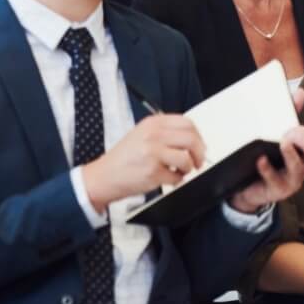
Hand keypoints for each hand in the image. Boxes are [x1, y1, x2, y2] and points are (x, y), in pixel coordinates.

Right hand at [83, 114, 205, 212]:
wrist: (104, 176)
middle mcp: (153, 135)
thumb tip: (191, 139)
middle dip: (199, 153)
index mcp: (152, 123)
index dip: (198, 136)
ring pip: (187, 159)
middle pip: (191, 139)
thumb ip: (164, 132)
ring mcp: (153, 153)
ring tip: (179, 171)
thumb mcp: (141, 134)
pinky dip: (176, 180)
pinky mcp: (153, 172)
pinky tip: (166, 178)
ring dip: (187, 168)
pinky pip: (177, 177)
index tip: (198, 145)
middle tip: (197, 161)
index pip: (187, 123)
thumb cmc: (123, 158)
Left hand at [228, 125, 303, 213]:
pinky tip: (260, 159)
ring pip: (298, 169)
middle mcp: (301, 169)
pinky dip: (268, 169)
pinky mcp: (276, 191)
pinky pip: (275, 181)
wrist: (246, 190)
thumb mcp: (276, 140)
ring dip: (291, 154)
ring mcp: (290, 181)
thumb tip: (300, 92)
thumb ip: (288, 118)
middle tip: (291, 134)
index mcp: (303, 155)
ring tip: (282, 142)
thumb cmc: (266, 162)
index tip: (294, 126)